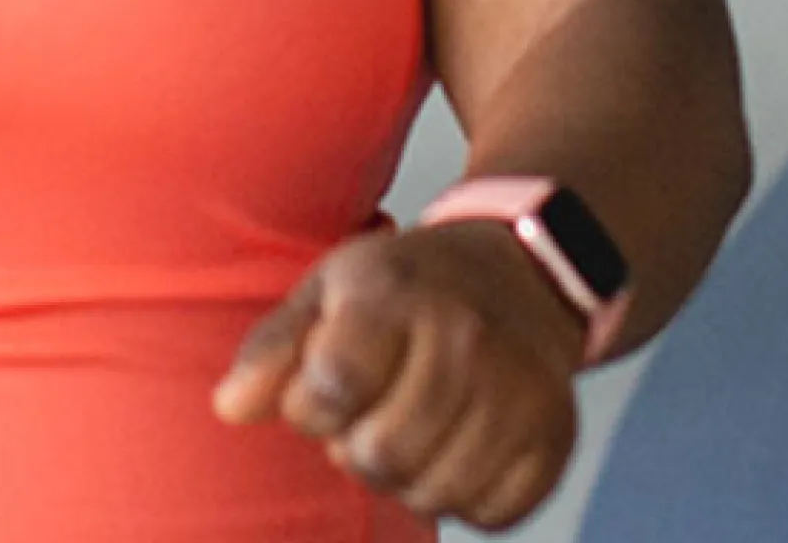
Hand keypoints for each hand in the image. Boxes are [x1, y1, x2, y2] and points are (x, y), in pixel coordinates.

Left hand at [211, 222, 588, 530]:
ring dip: (410, 478)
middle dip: (358, 449)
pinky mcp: (556, 437)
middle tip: (371, 416)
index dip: (310, 408)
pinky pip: (493, 513)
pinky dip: (467, 496)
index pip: (330, 389)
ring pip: (435, 493)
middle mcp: (469, 338)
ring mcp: (521, 390)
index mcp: (398, 294)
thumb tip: (232, 408)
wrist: (521, 274)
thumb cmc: (407, 289)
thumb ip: (272, 348)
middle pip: (382, 453)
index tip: (322, 390)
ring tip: (414, 430)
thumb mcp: (328, 289)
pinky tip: (459, 449)